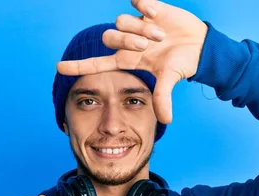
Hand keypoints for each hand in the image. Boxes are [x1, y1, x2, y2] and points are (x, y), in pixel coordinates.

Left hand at [56, 0, 207, 124]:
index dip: (78, 66)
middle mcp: (127, 41)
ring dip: (141, 28)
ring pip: (121, 20)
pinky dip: (146, 7)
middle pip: (109, 37)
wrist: (200, 45)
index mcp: (128, 60)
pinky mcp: (148, 8)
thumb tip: (166, 121)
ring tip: (161, 35)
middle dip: (127, 41)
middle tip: (148, 45)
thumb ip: (163, 97)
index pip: (97, 64)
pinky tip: (158, 15)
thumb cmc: (181, 64)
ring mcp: (136, 23)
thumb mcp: (170, 79)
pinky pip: (136, 2)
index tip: (58, 67)